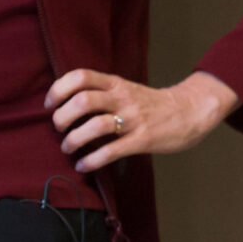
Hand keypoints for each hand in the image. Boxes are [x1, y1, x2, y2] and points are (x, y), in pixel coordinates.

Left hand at [46, 69, 238, 171]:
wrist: (191, 111)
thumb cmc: (154, 104)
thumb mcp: (128, 89)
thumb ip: (104, 93)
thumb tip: (68, 105)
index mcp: (117, 84)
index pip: (81, 76)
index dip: (59, 89)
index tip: (50, 105)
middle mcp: (123, 98)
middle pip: (82, 101)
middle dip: (62, 117)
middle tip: (59, 129)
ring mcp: (133, 119)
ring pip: (95, 125)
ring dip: (74, 139)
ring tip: (68, 148)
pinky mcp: (142, 140)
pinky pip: (111, 151)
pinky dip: (92, 160)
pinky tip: (83, 165)